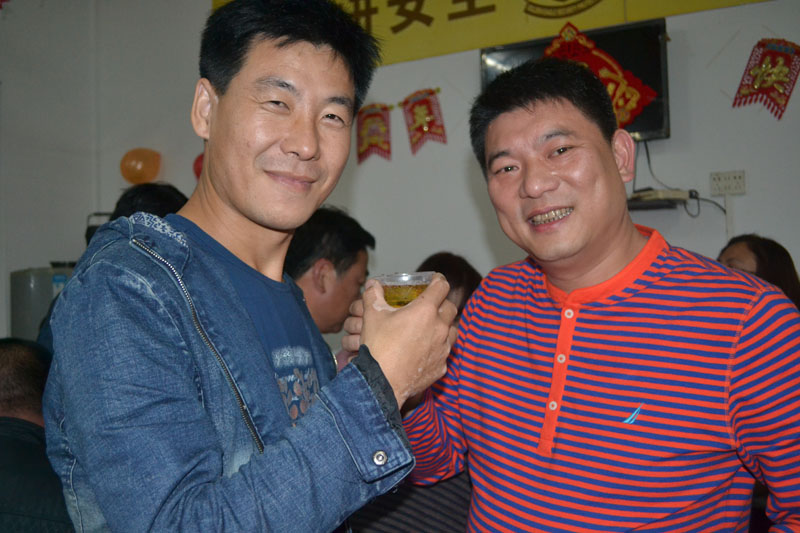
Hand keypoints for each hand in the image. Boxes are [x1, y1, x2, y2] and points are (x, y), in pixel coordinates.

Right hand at [343, 274, 457, 407]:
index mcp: (425, 310)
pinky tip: (425, 351)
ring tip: (432, 328)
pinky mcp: (441, 367)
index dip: (439, 280)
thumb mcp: (372, 316)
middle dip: (442, 304)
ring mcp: (443, 349)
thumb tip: (372, 285)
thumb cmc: (378, 347)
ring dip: (445, 326)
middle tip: (431, 305)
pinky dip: (438, 349)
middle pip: (451, 308)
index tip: (435, 280)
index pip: (441, 287)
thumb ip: (373, 296)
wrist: (381, 382)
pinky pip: (445, 353)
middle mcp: (439, 328)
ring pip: (453, 331)